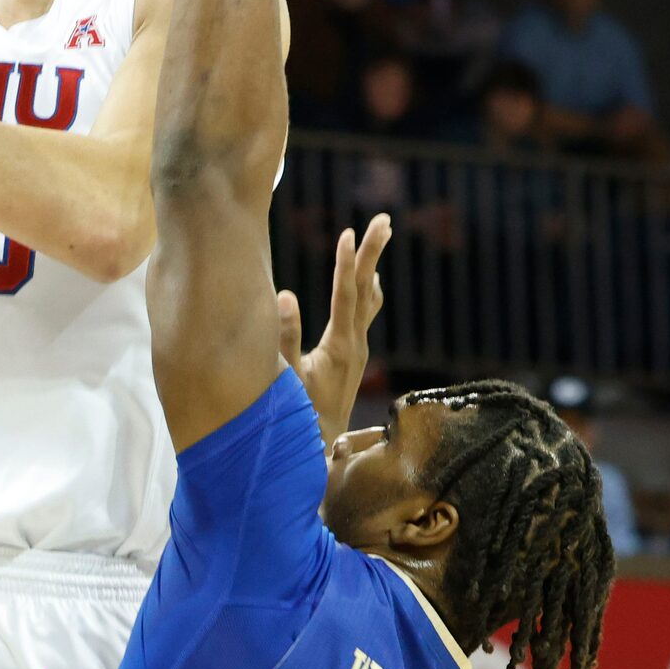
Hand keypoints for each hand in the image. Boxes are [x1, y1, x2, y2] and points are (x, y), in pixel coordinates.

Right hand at [278, 213, 390, 446]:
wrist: (321, 450)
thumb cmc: (298, 415)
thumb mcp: (287, 378)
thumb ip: (284, 337)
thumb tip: (285, 295)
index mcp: (339, 346)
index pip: (345, 295)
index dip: (346, 263)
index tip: (349, 232)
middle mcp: (356, 343)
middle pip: (366, 288)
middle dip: (373, 252)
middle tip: (384, 219)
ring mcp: (358, 348)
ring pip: (369, 298)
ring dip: (372, 266)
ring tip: (380, 235)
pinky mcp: (354, 354)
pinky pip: (365, 311)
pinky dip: (367, 289)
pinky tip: (370, 281)